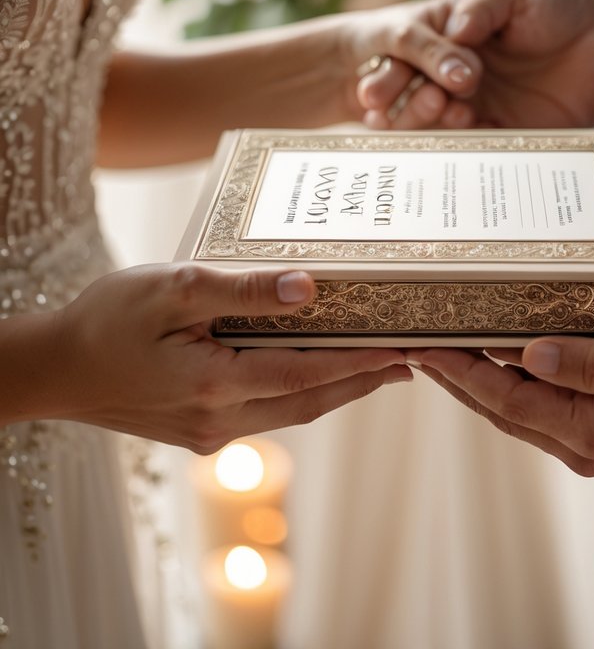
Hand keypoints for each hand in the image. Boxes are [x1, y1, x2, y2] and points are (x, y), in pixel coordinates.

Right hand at [41, 264, 410, 452]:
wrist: (54, 369)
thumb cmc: (107, 319)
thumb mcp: (173, 288)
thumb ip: (241, 290)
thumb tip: (308, 289)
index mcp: (218, 385)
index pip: (311, 373)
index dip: (363, 361)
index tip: (408, 348)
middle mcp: (222, 420)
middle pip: (312, 400)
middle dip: (364, 380)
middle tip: (413, 360)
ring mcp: (210, 431)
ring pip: (292, 409)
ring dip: (336, 387)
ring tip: (377, 365)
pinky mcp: (200, 429)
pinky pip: (266, 409)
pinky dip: (299, 389)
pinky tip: (311, 367)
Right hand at [356, 0, 593, 129]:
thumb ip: (484, 6)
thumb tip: (454, 29)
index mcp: (449, 39)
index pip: (409, 60)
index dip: (390, 75)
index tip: (373, 92)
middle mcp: (457, 76)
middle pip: (417, 97)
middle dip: (403, 105)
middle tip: (398, 107)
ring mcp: (482, 105)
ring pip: (442, 126)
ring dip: (432, 126)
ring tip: (441, 113)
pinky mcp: (512, 130)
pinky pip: (482, 147)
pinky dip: (467, 149)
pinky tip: (464, 141)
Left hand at [407, 308, 593, 473]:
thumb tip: (529, 355)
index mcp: (592, 431)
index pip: (507, 401)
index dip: (460, 373)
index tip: (423, 345)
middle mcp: (582, 442)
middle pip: (501, 407)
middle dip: (455, 376)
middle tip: (414, 339)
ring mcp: (589, 435)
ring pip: (515, 405)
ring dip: (476, 377)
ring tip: (440, 343)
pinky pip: (539, 400)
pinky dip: (508, 376)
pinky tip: (493, 352)